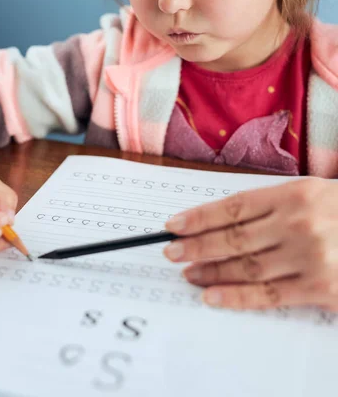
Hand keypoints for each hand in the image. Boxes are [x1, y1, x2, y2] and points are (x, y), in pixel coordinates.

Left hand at [164, 178, 337, 310]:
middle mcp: (298, 224)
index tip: (174, 225)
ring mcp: (309, 258)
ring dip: (211, 272)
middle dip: (196, 246)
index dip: (200, 217)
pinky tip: (213, 296)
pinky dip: (236, 297)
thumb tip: (222, 221)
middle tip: (170, 251)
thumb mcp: (311, 192)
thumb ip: (271, 204)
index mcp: (293, 194)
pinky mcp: (320, 289)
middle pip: (234, 238)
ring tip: (188, 273)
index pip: (234, 207)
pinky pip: (269, 295)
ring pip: (245, 267)